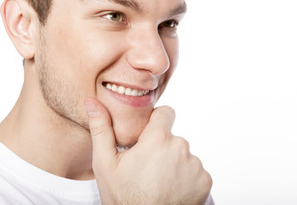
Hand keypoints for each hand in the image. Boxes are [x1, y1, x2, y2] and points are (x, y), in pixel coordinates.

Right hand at [85, 98, 211, 204]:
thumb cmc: (123, 198)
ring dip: (174, 163)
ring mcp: (196, 165)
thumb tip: (91, 102)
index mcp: (158, 139)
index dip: (156, 122)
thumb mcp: (105, 164)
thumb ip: (101, 129)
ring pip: (184, 154)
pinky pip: (195, 170)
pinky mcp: (205, 181)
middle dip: (162, 147)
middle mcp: (181, 148)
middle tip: (147, 168)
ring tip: (158, 181)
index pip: (166, 112)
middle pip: (173, 137)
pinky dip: (186, 178)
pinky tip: (171, 190)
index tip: (147, 138)